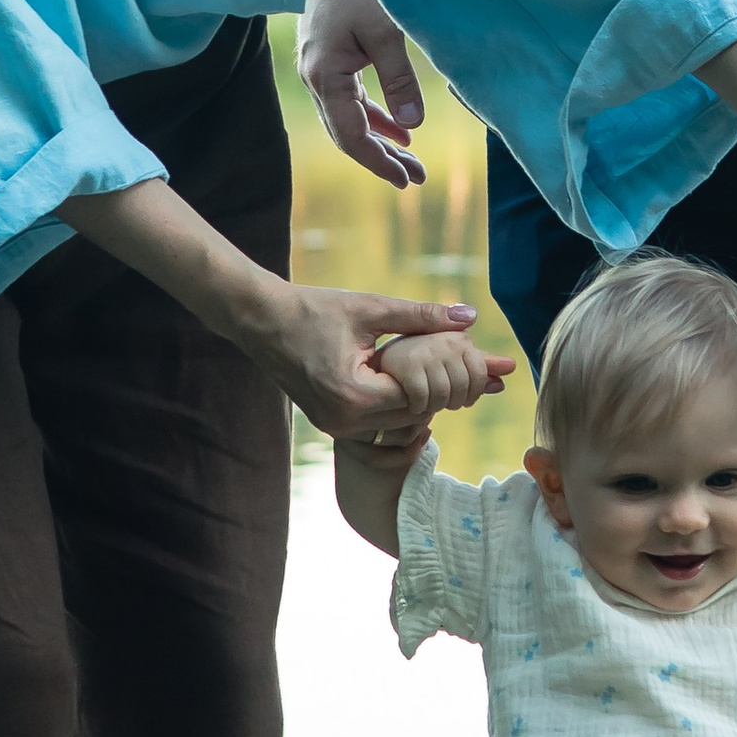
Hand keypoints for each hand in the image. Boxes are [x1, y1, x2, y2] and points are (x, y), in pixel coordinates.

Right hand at [256, 290, 495, 440]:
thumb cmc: (312, 309)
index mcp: (355, 396)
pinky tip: (415, 382)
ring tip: (450, 376)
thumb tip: (470, 317)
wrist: (260, 320)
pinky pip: (379, 424)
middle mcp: (345, 422)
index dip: (450, 381)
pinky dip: (399, 406)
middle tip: (477, 375)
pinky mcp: (332, 424)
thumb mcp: (370, 308)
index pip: (420, 398)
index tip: (475, 364)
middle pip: (413, 417)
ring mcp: (336, 428)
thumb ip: (421, 316)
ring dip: (421, 401)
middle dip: (443, 393)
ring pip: (398, 425)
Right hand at [298, 0, 425, 189]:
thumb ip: (398, 78)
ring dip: (379, 140)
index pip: (351, 136)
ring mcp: (318, 71)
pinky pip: (350, 101)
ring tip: (411, 160)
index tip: (407, 180)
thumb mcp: (385, 30)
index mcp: (324, 77)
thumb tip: (413, 123)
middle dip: (381, 159)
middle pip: (347, 134)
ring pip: (348, 119)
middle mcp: (315, 79)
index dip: (379, 162)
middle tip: (416, 179)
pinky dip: (374, 117)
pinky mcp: (327, 60)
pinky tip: (399, 128)